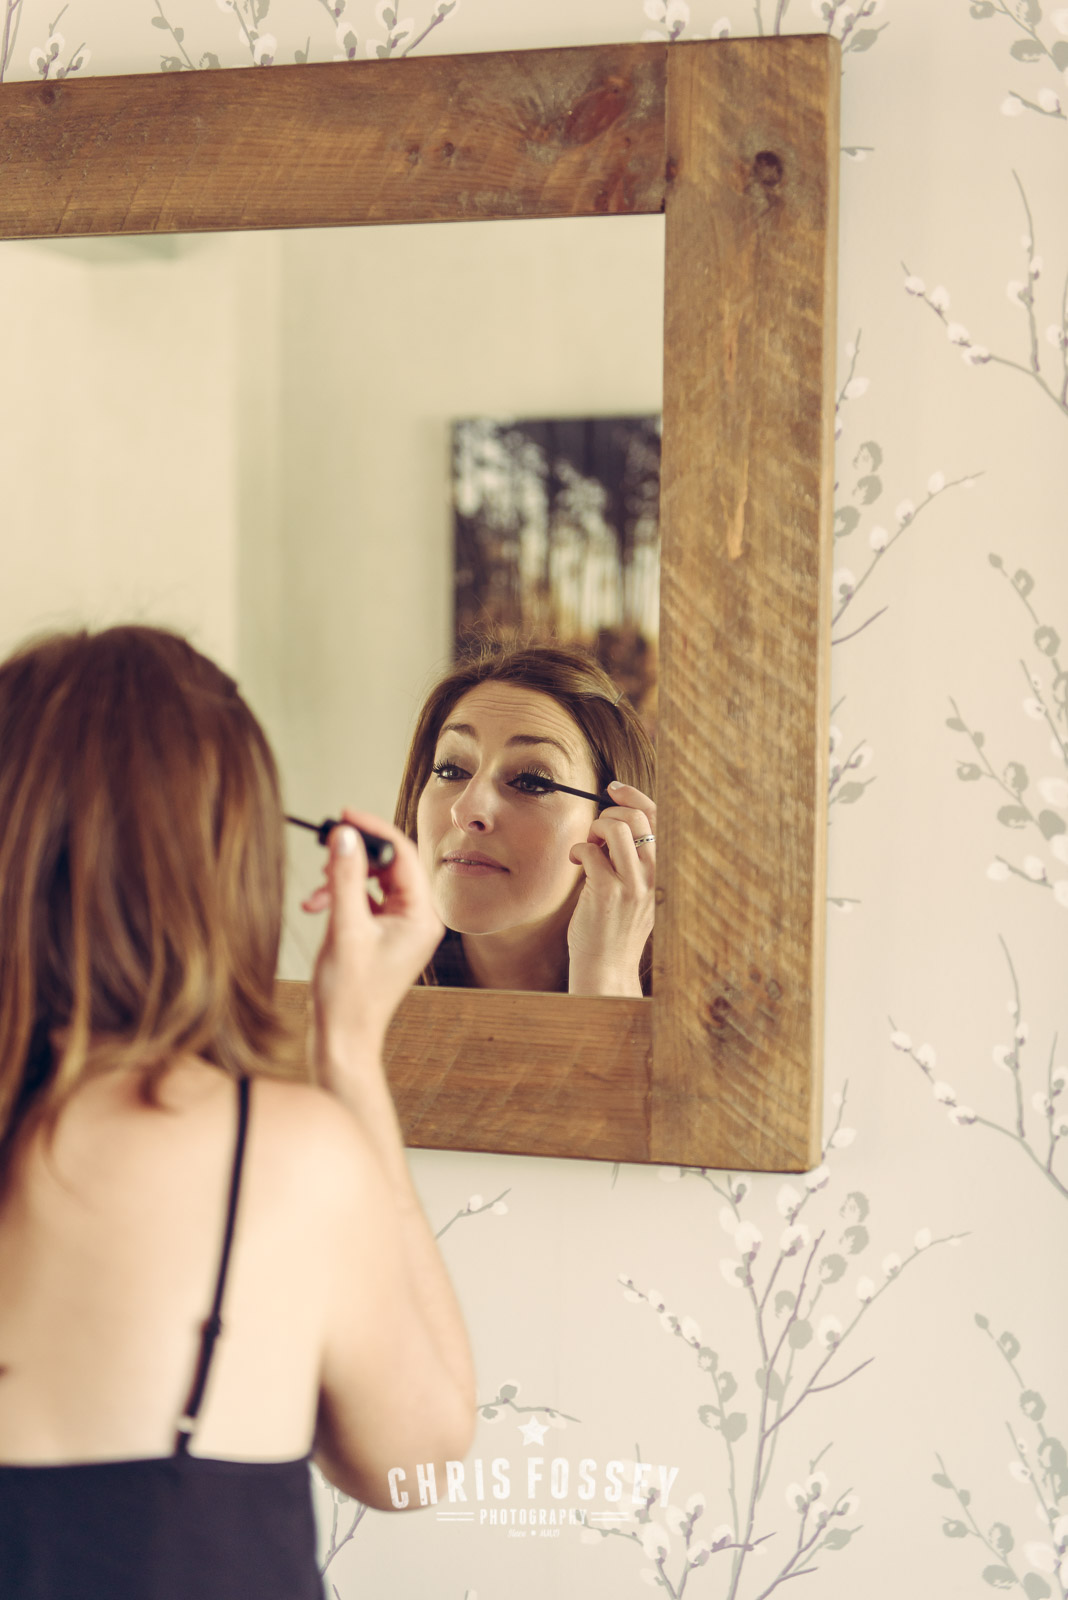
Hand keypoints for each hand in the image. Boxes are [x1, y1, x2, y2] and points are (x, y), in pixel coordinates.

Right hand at [302, 809, 443, 1074]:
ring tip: (315, 894)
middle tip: (324, 848)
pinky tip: (316, 906)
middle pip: (389, 865)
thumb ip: (345, 878)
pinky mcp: (383, 935)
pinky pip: (365, 901)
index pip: (403, 855)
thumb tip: (344, 836)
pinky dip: (340, 898)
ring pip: (373, 882)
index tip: (343, 816)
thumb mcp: (344, 929)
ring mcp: (401, 928)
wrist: (342, 1040)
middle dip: (354, 857)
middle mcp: (418, 919)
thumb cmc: (349, 997)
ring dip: (342, 880)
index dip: (373, 830)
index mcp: (422, 917)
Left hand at [566, 781, 655, 996]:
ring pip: (616, 829)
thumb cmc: (614, 928)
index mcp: (660, 870)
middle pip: (636, 818)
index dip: (634, 796)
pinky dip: (578, 849)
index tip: (614, 789)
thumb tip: (611, 825)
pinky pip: (591, 851)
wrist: (607, 967)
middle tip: (594, 834)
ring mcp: (632, 884)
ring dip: (594, 830)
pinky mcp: (607, 892)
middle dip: (608, 815)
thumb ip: (630, 861)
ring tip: (586, 848)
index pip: (657, 819)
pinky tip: (575, 862)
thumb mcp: (635, 892)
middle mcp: (652, 875)